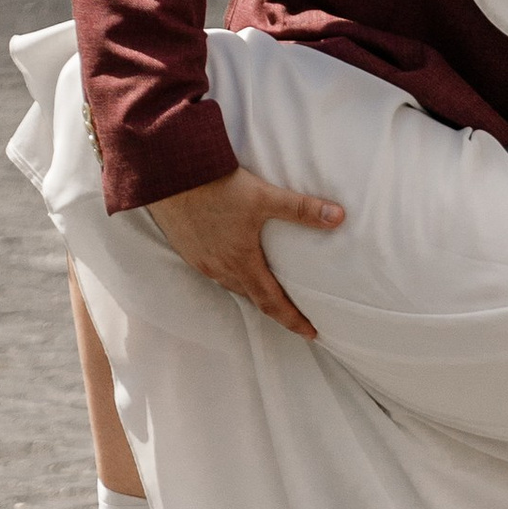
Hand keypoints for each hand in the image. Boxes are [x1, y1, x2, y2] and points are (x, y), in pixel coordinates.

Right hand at [148, 165, 344, 340]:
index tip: (311, 333)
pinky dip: (231, 276)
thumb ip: (302, 209)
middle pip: (252, 297)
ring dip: (251, 292)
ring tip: (268, 292)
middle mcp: (219, 268)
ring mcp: (200, 260)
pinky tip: (235, 265)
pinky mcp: (187, 248)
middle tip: (294, 315)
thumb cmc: (217, 187)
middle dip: (274, 308)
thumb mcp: (264, 197)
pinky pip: (214, 272)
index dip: (293, 319)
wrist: (169, 175)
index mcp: (240, 262)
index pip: (271, 302)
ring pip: (231, 284)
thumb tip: (338, 217)